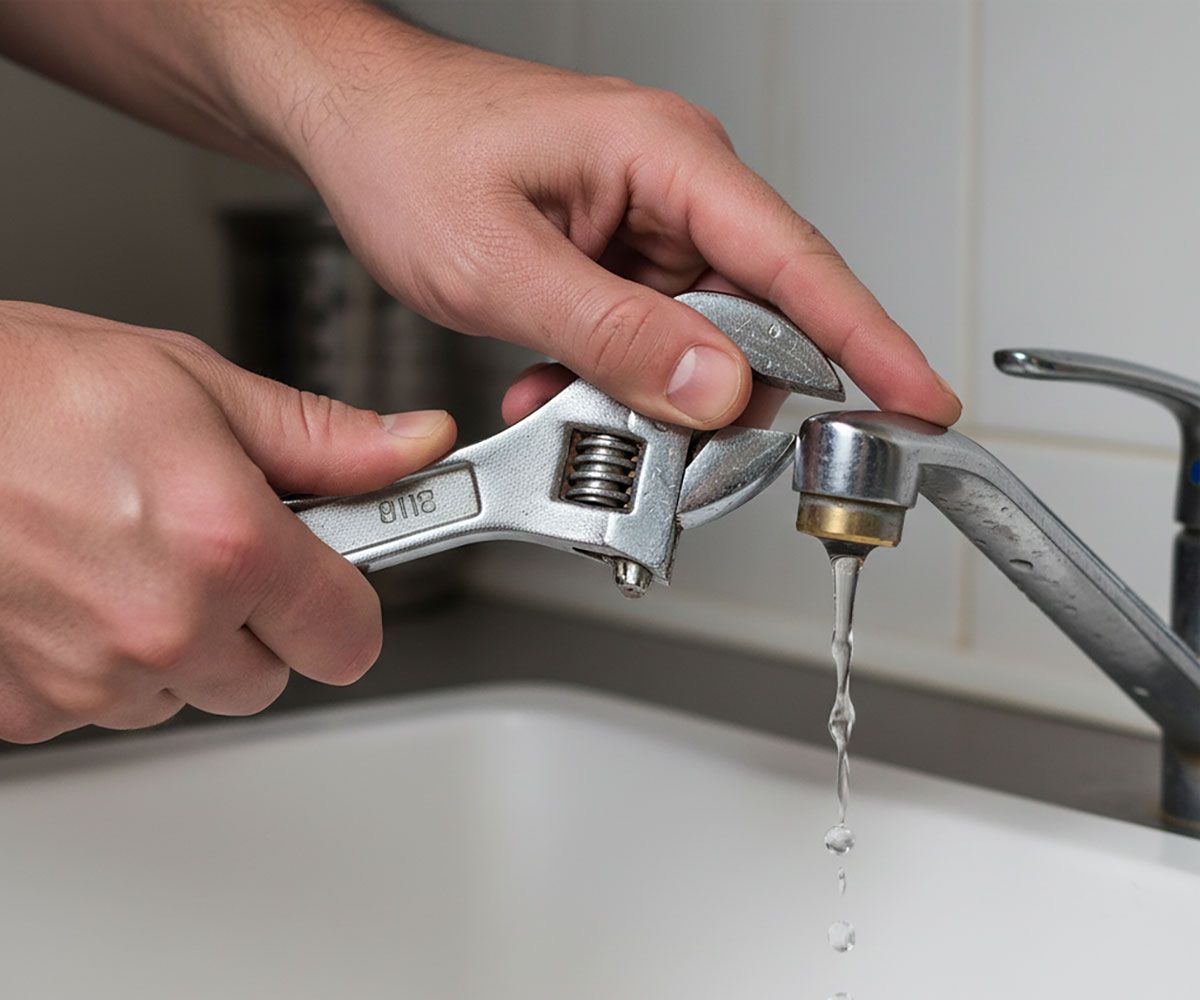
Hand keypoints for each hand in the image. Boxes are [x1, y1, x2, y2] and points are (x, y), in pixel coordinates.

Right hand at [0, 302, 454, 741]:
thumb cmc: (19, 388)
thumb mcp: (193, 384)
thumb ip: (321, 439)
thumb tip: (411, 448)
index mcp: (228, 546)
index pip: (351, 637)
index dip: (344, 602)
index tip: (327, 575)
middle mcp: (165, 627)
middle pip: (271, 674)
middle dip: (257, 619)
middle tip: (205, 543)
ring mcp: (90, 678)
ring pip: (186, 693)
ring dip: (175, 641)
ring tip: (121, 550)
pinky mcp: (25, 709)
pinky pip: (103, 706)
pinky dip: (98, 660)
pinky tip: (70, 587)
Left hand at [1, 1, 960, 430]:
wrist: (351, 123)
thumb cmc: (411, 150)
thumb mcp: (502, 262)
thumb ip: (614, 333)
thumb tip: (719, 390)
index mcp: (668, 159)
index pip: (798, 262)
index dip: (868, 341)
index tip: (920, 401)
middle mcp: (675, 189)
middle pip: (759, 317)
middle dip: (727, 400)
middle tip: (683, 458)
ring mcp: (649, 226)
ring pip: (701, 342)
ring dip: (652, 398)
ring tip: (578, 411)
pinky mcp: (620, 259)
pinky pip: (651, 339)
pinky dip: (616, 382)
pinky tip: (556, 391)